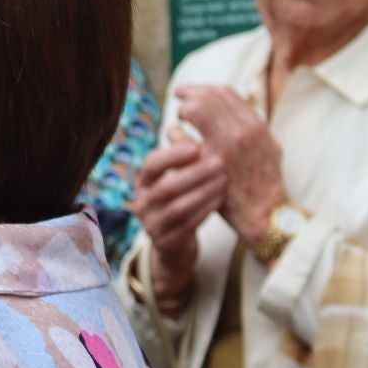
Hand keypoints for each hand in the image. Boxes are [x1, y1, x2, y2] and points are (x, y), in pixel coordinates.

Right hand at [129, 127, 225, 301]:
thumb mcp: (179, 178)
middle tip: (220, 163)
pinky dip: (205, 211)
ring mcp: (151, 225)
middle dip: (195, 174)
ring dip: (203, 192)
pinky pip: (187, 226)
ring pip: (177, 207)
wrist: (175, 245)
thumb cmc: (182, 201)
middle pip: (166, 187)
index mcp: (144, 182)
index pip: (152, 165)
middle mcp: (142, 203)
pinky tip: (221, 199)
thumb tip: (193, 121)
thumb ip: (185, 157)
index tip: (197, 146)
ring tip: (224, 180)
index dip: (173, 155)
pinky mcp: (165, 243)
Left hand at [174, 84, 287, 246]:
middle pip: (207, 97)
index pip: (225, 93)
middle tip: (180, 98)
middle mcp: (240, 132)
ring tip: (181, 119)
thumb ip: (253, 124)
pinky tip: (175, 138)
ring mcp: (223, 148)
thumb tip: (238, 105)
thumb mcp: (269, 145)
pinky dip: (175, 133)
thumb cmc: (266, 180)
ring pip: (194, 110)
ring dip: (183, 111)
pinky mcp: (206, 166)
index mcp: (255, 125)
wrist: (265, 212)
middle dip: (189, 94)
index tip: (192, 92)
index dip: (204, 88)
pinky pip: (180, 137)